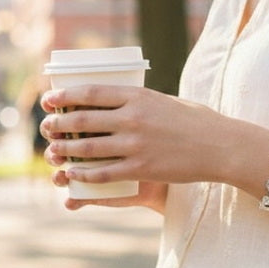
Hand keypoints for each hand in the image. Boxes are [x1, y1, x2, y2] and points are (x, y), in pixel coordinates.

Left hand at [40, 83, 231, 209]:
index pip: (91, 92)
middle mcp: (133, 118)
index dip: (65, 96)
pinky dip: (84, 174)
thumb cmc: (197, 122)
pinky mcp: (142, 168)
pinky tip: (73, 175)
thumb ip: (139, 102)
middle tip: (47, 127)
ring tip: (53, 151)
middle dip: (58, 123)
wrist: (221, 146)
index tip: (49, 99)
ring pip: (88, 148)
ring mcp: (136, 144)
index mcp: (138, 96)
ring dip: (65, 150)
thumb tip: (113, 103)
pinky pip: (104, 172)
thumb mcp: (166, 101)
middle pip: (83, 119)